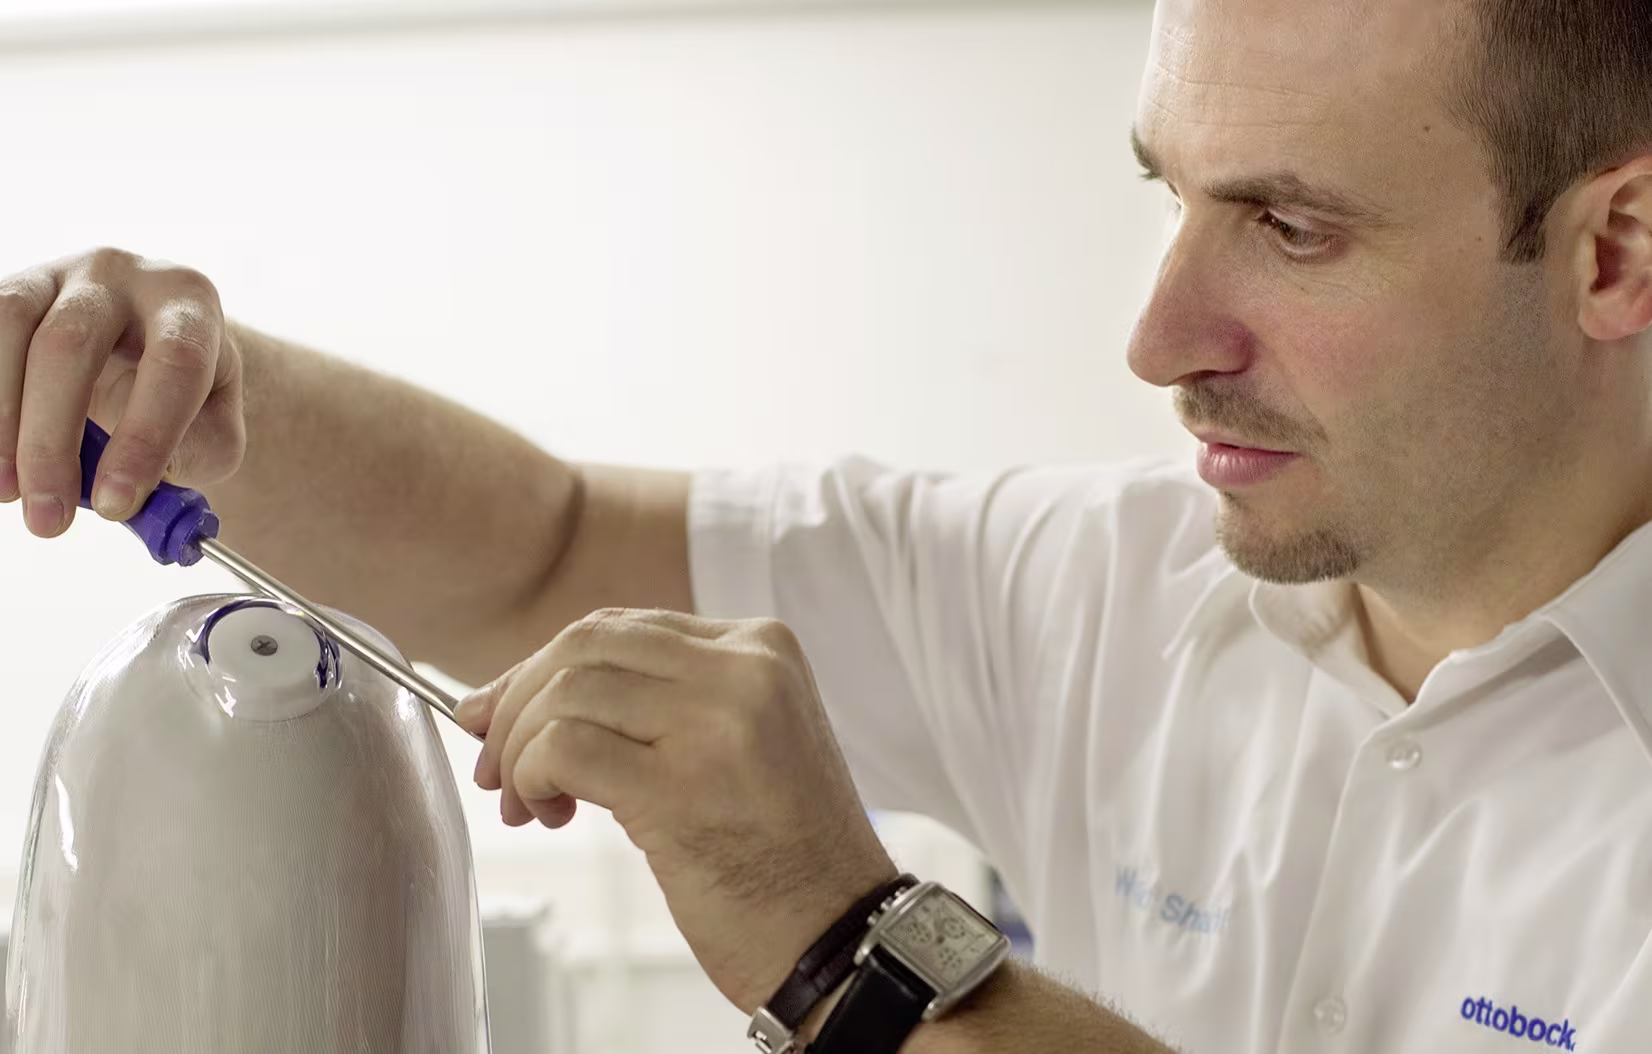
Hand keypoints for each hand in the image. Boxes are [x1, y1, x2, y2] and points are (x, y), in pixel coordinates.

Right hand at [0, 248, 243, 536]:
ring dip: (0, 420)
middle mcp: (121, 276)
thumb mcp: (216, 423)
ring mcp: (56, 276)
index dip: (144, 437)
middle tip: (48, 517)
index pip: (174, 364)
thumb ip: (196, 454)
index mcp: (188, 304)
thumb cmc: (187, 393)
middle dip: (51, 440)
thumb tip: (136, 494)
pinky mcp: (13, 292)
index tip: (115, 504)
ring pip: (11, 327)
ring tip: (7, 492)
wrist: (150, 346)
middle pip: (73, 344)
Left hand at [455, 607, 898, 1012]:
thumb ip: (656, 700)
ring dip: (519, 750)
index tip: (505, 716)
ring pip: (566, 692)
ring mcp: (717, 721)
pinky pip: (563, 746)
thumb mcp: (737, 739)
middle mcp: (746, 668)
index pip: (623, 627)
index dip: (544, 668)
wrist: (839, 933)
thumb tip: (515, 695)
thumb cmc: (781, 854)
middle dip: (518, 700)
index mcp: (763, 646)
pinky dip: (531, 775)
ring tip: (531, 803)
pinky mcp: (681, 785)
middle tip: (496, 763)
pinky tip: (546, 810)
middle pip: (585, 644)